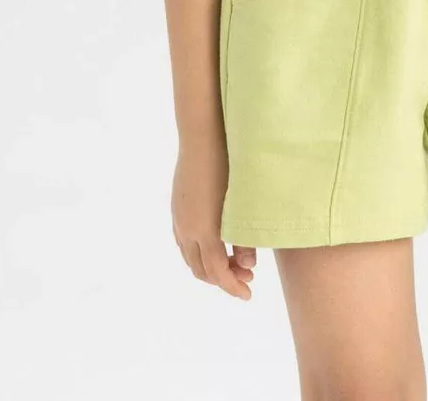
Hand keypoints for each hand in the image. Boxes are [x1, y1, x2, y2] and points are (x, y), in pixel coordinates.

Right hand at [171, 139, 255, 298]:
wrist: (201, 133)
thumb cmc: (227, 162)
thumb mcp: (239, 201)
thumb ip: (243, 237)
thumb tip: (250, 266)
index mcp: (204, 230)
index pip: (217, 273)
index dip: (233, 287)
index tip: (249, 293)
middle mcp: (186, 228)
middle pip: (200, 270)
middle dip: (223, 279)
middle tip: (247, 278)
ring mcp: (178, 217)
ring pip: (189, 257)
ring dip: (209, 267)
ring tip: (233, 263)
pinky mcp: (177, 206)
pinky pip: (183, 241)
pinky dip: (198, 253)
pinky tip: (214, 244)